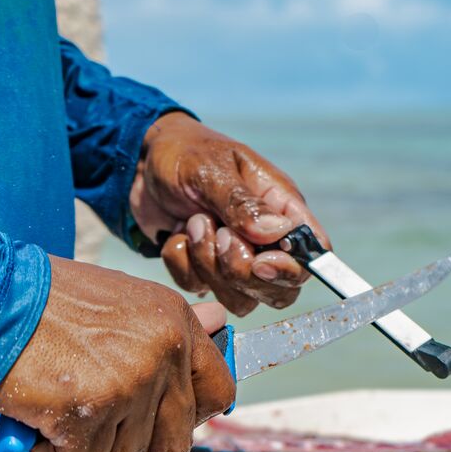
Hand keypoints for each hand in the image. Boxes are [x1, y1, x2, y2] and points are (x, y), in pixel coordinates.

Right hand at [0, 256, 235, 451]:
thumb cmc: (44, 301)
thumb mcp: (122, 299)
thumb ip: (170, 325)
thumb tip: (222, 321)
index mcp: (176, 322)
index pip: (219, 391)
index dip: (191, 417)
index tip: (158, 420)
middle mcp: (164, 351)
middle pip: (174, 442)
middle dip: (132, 445)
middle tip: (97, 424)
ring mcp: (131, 382)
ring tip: (60, 414)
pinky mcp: (90, 412)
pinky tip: (37, 422)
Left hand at [130, 112, 329, 315]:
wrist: (139, 160)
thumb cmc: (184, 152)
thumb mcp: (210, 169)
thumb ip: (242, 203)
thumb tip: (279, 232)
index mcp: (281, 208)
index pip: (312, 255)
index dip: (292, 269)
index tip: (260, 261)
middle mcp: (266, 240)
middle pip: (280, 290)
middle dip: (242, 272)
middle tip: (218, 234)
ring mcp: (236, 259)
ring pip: (241, 299)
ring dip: (209, 267)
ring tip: (193, 224)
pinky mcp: (204, 270)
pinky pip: (199, 289)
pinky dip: (182, 266)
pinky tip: (177, 234)